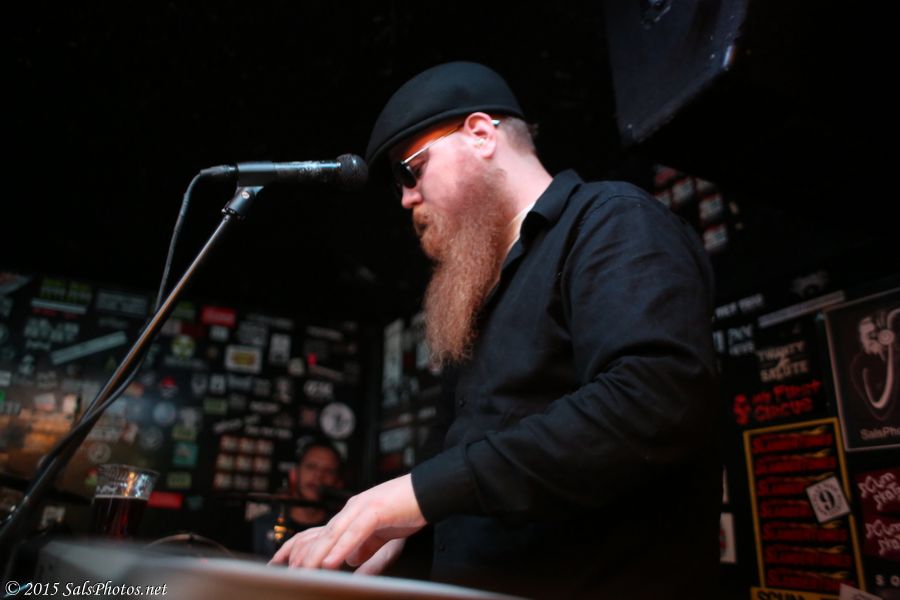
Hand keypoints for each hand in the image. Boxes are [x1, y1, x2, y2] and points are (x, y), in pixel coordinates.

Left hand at [269, 474, 424, 569]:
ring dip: (316, 555)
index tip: (279, 564)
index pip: (317, 533)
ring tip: (302, 572)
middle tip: (286, 574)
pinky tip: (331, 562)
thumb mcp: (381, 535)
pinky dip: (342, 547)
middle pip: (320, 535)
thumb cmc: (406, 509)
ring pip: (333, 533)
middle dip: (301, 556)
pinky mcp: (376, 510)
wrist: (429, 490)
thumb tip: (348, 562)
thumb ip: (364, 549)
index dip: (296, 548)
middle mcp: (351, 509)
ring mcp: (362, 507)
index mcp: (350, 515)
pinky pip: (355, 532)